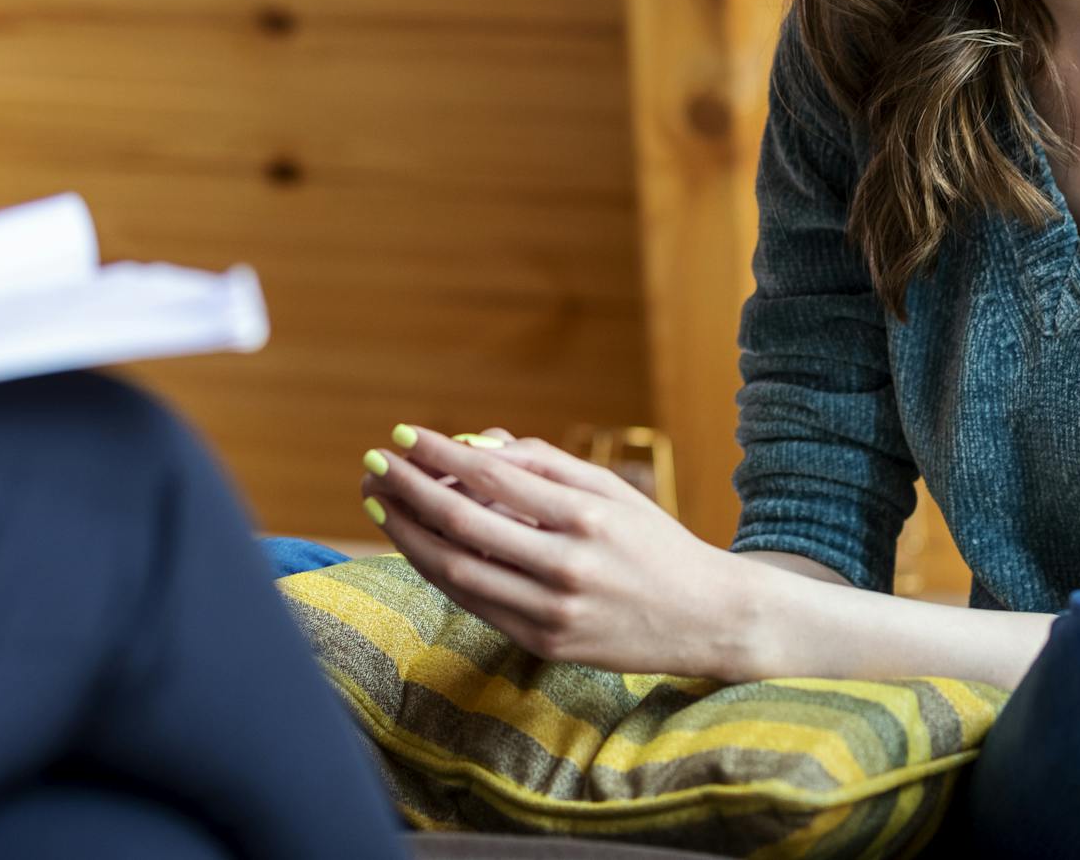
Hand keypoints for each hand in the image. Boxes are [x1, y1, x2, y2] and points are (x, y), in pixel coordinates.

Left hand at [359, 425, 757, 678]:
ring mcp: (553, 612)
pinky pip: (475, 604)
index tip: (402, 434)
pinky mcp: (545, 645)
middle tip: (374, 465)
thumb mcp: (609, 489)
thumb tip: (473, 444)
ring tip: (379, 504)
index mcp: (586, 516)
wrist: (706, 618)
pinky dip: (438, 571)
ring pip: (457, 570)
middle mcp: (567, 566)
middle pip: (463, 524)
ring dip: (408, 534)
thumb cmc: (653, 541)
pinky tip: (417, 544)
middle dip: (408, 491)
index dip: (438, 454)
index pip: (492, 477)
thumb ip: (541, 463)